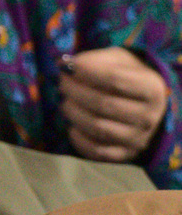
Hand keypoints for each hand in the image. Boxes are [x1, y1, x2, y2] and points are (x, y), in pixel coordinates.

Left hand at [60, 47, 170, 163]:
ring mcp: (138, 138)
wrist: (144, 108)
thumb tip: (68, 64)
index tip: (70, 66)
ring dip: (73, 113)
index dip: (88, 72)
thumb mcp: (118, 61)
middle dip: (75, 91)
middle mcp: (149, 116)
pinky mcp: (126, 154)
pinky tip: (72, 126)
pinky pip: (97, 151)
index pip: (116, 80)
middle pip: (104, 104)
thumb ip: (96, 60)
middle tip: (62, 83)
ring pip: (98, 127)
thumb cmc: (127, 78)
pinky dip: (79, 139)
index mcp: (152, 89)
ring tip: (66, 102)